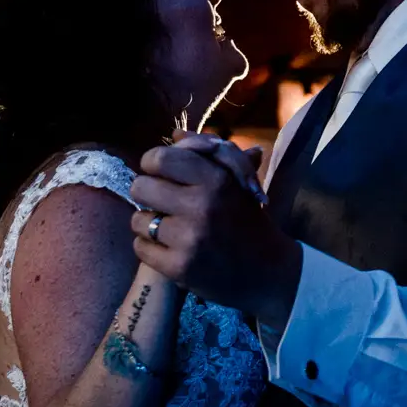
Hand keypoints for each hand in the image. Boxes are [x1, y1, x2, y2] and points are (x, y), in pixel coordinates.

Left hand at [129, 143, 300, 325]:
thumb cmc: (248, 221)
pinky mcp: (179, 267)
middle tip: (164, 203)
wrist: (268, 271)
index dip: (154, 164)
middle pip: (140, 187)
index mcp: (216, 179)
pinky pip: (140, 248)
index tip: (162, 175)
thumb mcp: (237, 181)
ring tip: (169, 229)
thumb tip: (175, 135)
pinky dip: (151, 249)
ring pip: (138, 219)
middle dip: (148, 194)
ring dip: (150, 223)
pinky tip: (169, 249)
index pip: (159, 158)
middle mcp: (201, 205)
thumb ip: (207, 154)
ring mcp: (189, 238)